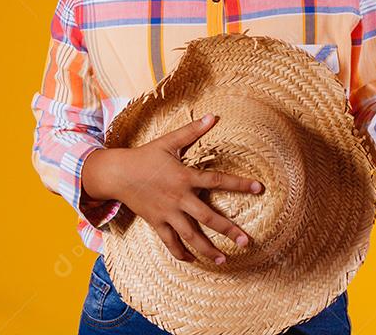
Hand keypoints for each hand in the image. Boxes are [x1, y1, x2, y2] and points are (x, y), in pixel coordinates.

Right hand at [82, 113, 263, 264]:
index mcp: (185, 177)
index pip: (218, 181)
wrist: (116, 173)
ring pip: (190, 236)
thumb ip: (192, 131)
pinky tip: (193, 260)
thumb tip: (214, 116)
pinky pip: (169, 242)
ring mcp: (167, 213)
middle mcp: (179, 198)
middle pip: (208, 218)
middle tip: (246, 242)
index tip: (259, 188)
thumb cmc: (145, 156)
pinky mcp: (156, 222)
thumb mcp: (169, 141)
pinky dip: (180, 253)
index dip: (239, 184)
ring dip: (207, 249)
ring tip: (224, 260)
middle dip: (228, 230)